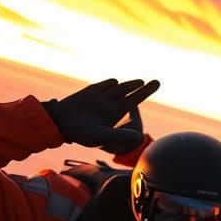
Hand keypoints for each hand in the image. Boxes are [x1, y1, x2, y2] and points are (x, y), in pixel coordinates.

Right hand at [44, 78, 158, 153]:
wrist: (61, 124)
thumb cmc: (83, 134)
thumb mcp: (103, 136)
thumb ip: (120, 136)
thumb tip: (140, 138)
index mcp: (116, 113)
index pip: (134, 102)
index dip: (144, 95)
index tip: (154, 90)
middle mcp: (111, 104)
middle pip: (131, 93)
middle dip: (145, 88)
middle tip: (158, 83)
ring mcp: (102, 96)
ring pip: (120, 87)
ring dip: (131, 85)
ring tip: (141, 83)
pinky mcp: (92, 91)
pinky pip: (106, 85)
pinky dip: (111, 85)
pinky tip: (114, 87)